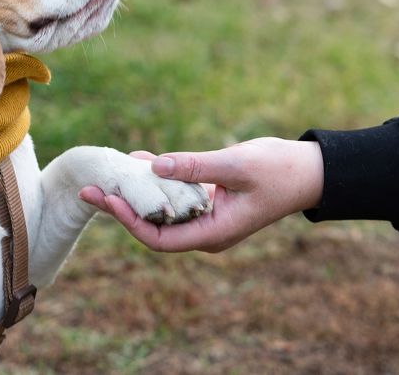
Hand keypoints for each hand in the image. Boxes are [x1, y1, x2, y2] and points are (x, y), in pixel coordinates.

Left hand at [78, 137, 323, 252]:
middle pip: (153, 226)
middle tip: (89, 189)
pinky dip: (156, 178)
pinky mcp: (209, 199)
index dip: (130, 222)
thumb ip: (194, 166)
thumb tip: (153, 166)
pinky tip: (139, 159)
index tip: (109, 199)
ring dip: (136, 191)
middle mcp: (205, 230)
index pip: (160, 238)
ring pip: (161, 209)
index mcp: (213, 232)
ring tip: (107, 173)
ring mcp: (206, 216)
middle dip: (121, 208)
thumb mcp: (235, 165)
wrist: (309, 171)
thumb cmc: (278, 171)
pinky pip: (174, 194)